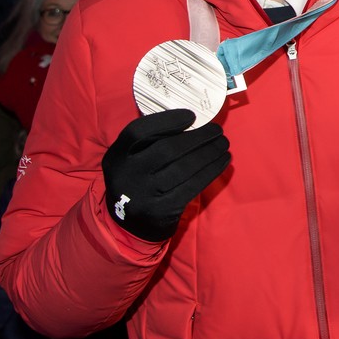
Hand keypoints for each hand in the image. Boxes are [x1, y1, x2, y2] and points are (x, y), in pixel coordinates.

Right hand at [102, 109, 230, 241]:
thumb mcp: (132, 159)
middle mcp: (125, 175)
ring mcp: (143, 195)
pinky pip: (193, 186)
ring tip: (223, 144)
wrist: (130, 223)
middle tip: (217, 130)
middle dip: (197, 137)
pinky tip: (223, 160)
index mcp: (115, 156)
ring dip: (209, 153)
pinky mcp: (162, 211)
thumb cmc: (140, 180)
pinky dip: (212, 170)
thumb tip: (194, 121)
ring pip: (183, 168)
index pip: (138, 131)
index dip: (167, 120)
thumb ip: (151, 140)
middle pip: (166, 149)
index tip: (192, 115)